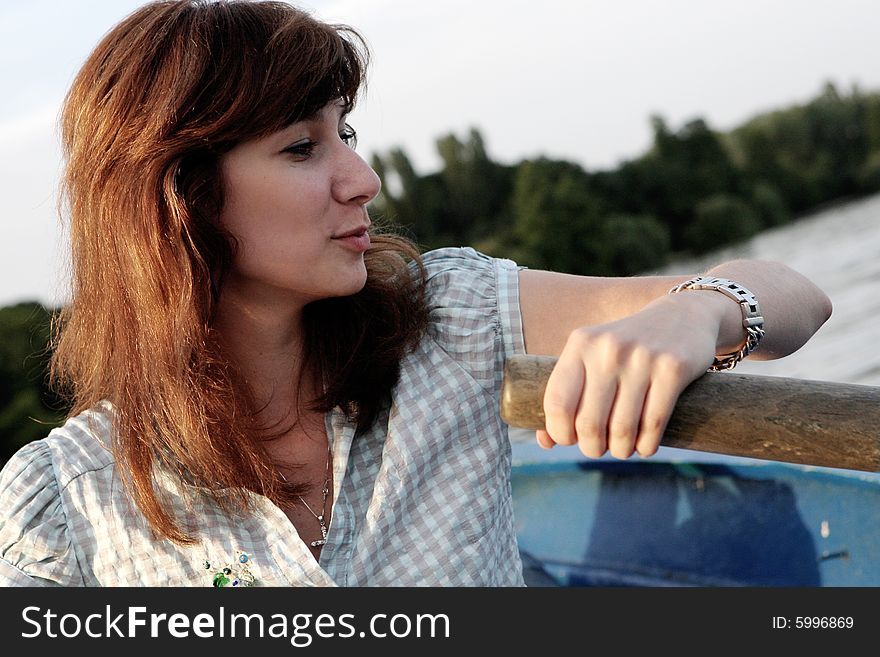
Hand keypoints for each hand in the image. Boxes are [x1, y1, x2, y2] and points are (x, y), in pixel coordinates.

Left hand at [536, 294, 722, 457]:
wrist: (682, 316)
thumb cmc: (624, 349)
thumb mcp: (591, 358)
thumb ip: (566, 395)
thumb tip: (545, 441)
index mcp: (580, 343)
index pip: (557, 402)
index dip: (559, 432)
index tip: (569, 439)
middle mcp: (608, 349)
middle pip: (588, 423)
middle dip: (592, 447)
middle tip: (598, 448)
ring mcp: (642, 358)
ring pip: (622, 429)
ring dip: (620, 450)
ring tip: (621, 448)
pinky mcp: (673, 369)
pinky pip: (653, 424)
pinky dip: (646, 446)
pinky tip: (644, 446)